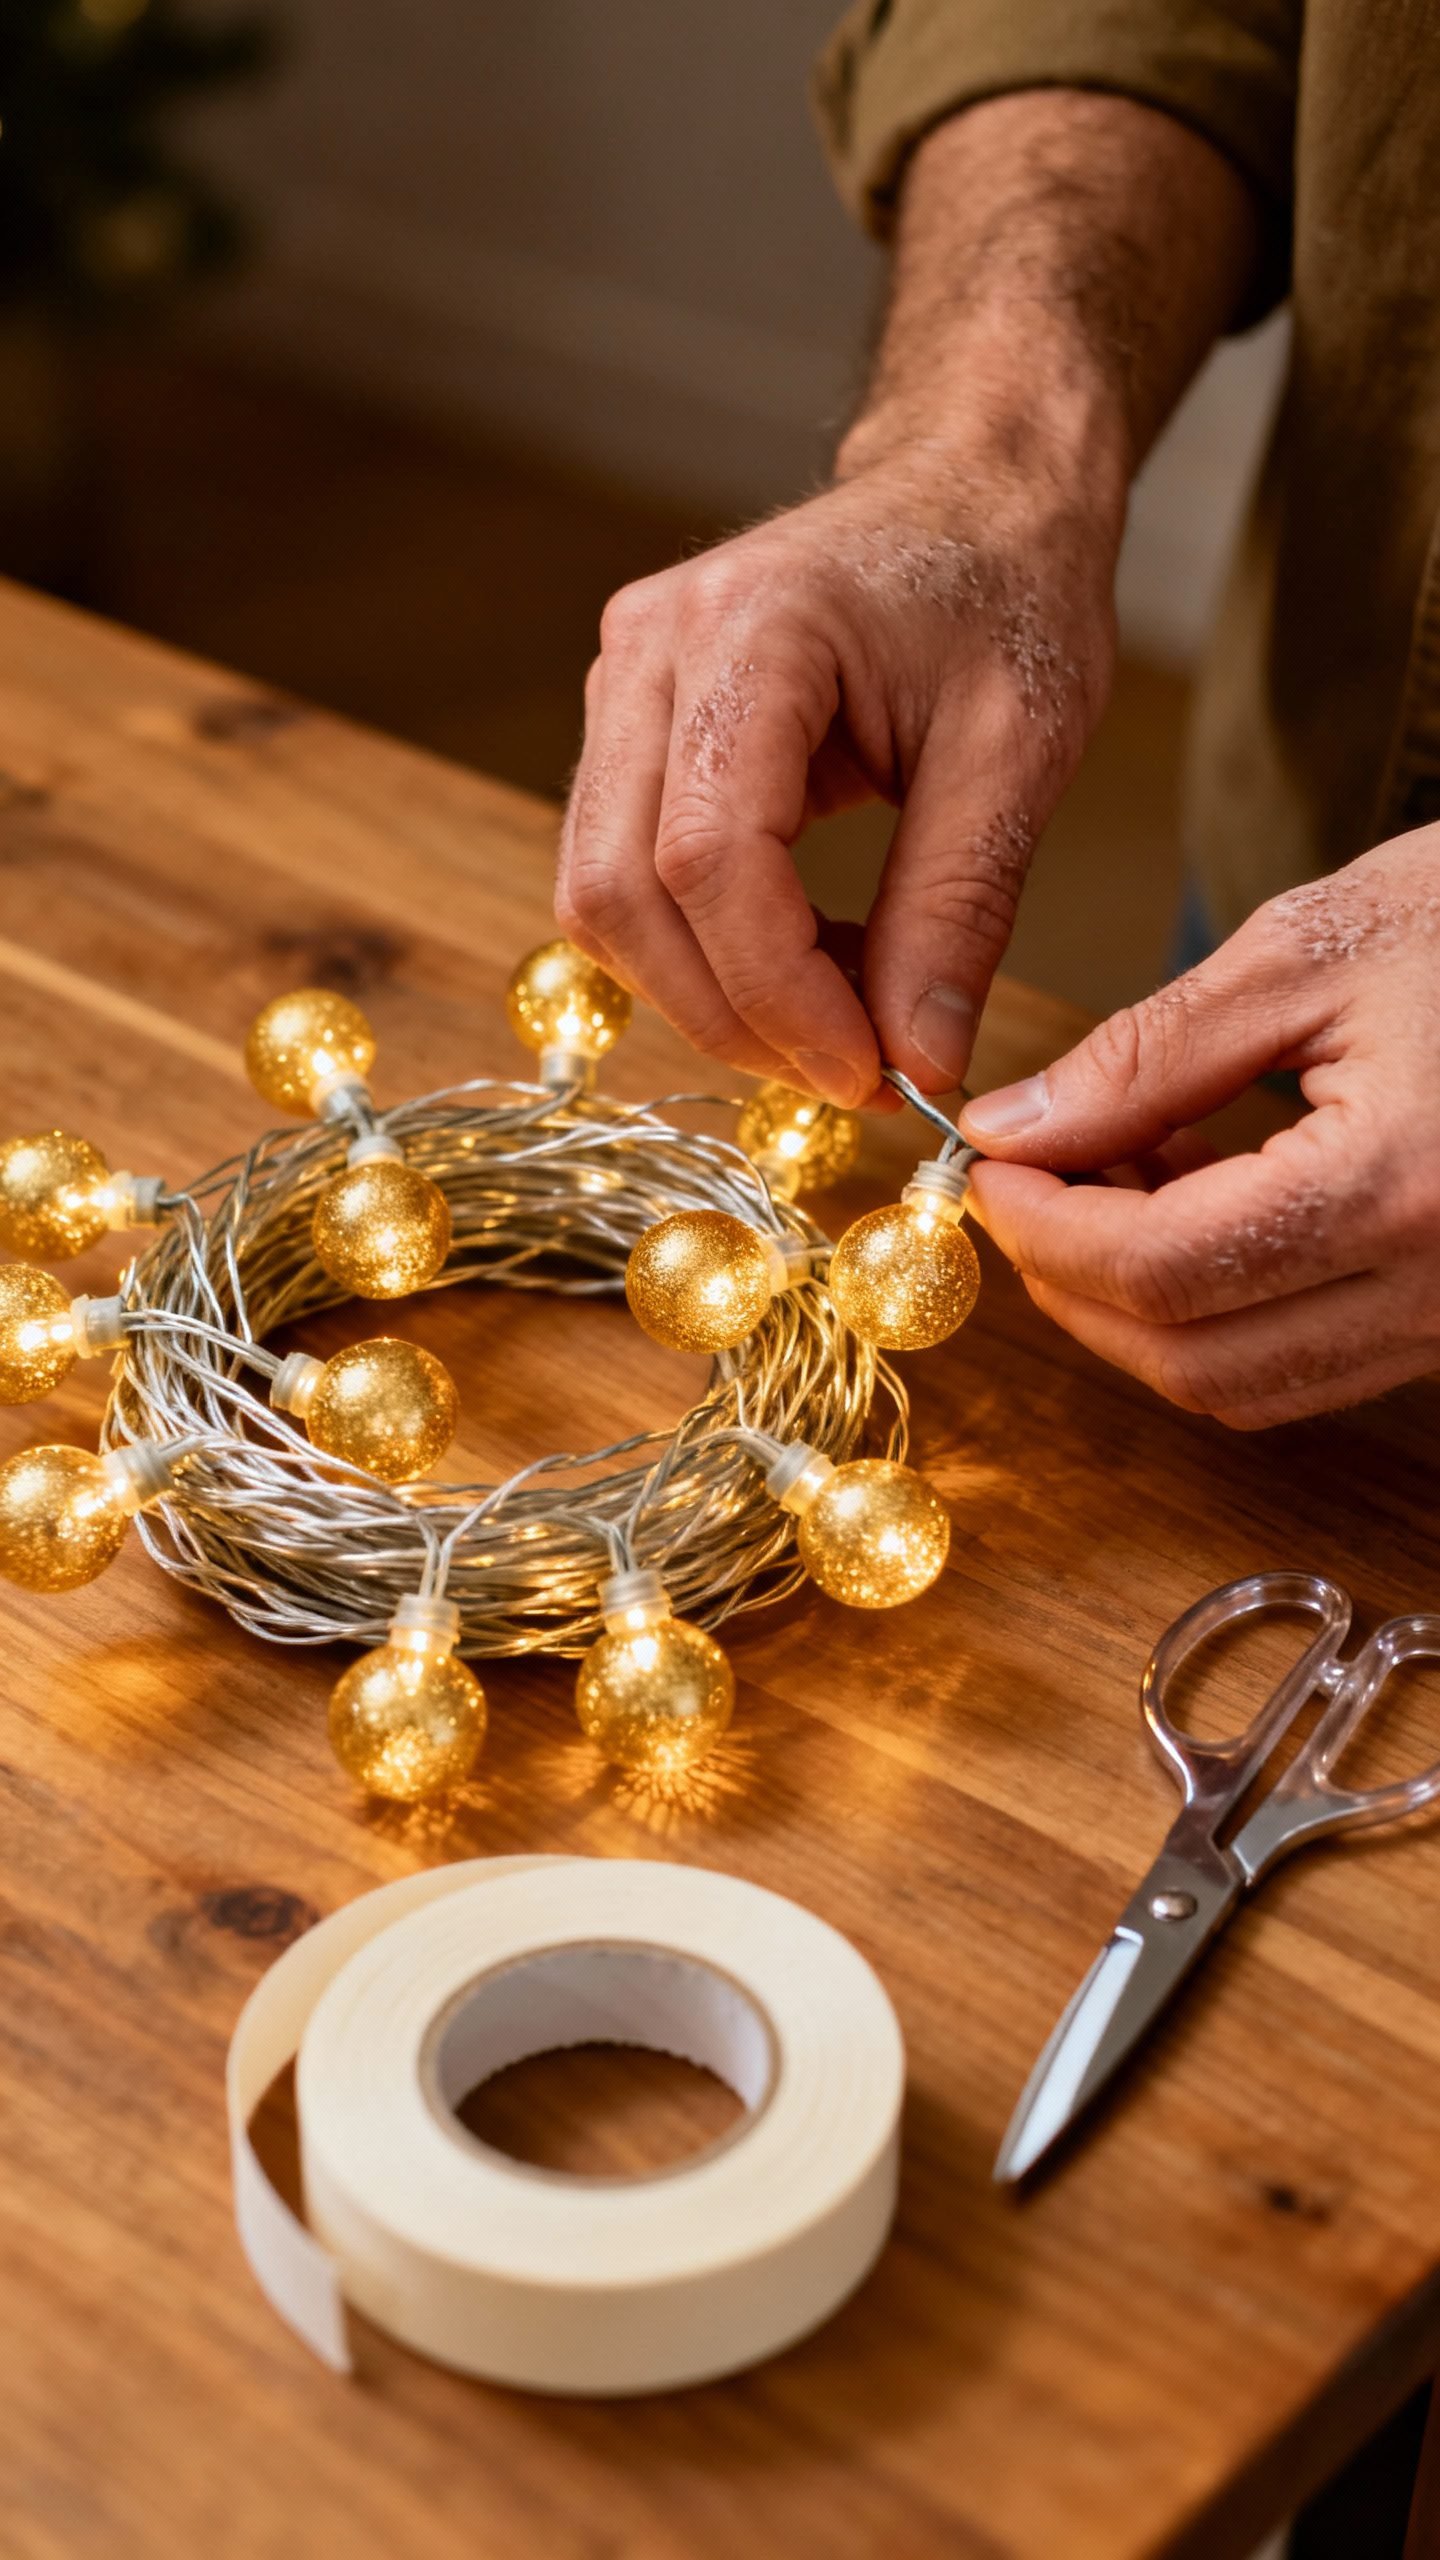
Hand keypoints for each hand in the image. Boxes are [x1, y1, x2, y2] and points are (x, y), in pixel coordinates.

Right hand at [556, 448, 1117, 1106]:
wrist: (973, 491)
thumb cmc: (1006, 588)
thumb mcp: (1020, 751)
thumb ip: (958, 910)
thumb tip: (919, 1063)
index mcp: (752, 630)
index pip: (708, 857)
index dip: (777, 991)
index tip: (868, 1071)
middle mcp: (651, 652)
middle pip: (621, 892)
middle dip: (732, 1015)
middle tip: (854, 1076)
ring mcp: (621, 687)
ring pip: (600, 899)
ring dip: (709, 995)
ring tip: (840, 1017)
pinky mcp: (627, 729)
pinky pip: (620, 877)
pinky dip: (701, 953)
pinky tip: (805, 962)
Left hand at [959, 830, 1439, 1426]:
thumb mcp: (1309, 950)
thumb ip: (1146, 1055)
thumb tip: (1011, 1128)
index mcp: (1397, 1187)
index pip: (1159, 1270)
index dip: (1044, 1230)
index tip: (988, 1168)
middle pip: (1194, 1361)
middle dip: (1077, 1288)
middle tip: (1028, 1186)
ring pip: (1250, 1384)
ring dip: (1145, 1309)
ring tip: (1110, 1181)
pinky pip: (1314, 1360)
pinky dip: (1225, 1307)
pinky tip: (1196, 1199)